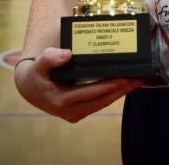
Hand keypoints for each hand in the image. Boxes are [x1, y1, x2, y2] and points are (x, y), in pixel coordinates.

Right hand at [14, 47, 141, 122]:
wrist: (30, 87)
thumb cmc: (36, 73)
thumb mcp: (39, 64)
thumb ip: (50, 58)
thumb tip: (68, 54)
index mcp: (61, 101)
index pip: (91, 93)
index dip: (108, 86)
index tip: (123, 77)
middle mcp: (70, 111)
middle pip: (102, 100)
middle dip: (121, 90)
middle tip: (138, 78)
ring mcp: (76, 113)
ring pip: (103, 103)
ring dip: (120, 93)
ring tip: (137, 80)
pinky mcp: (80, 110)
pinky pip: (100, 102)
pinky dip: (113, 94)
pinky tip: (125, 85)